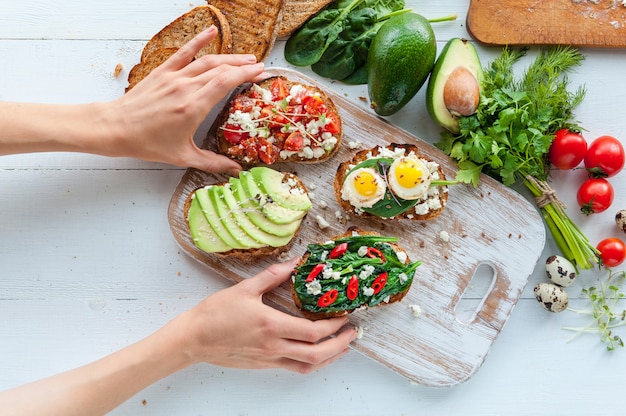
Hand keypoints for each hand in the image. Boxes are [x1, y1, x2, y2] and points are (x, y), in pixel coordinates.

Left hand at [109, 26, 268, 174]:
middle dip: (243, 65)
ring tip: (246, 57)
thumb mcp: (182, 156)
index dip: (245, 74)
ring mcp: (173, 77)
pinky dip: (199, 40)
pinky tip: (211, 31)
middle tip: (258, 67)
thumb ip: (212, 162)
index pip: (226, 82)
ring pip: (207, 60)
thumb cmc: (146, 143)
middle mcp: (185, 88)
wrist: (115, 128)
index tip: (260, 73)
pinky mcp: (162, 72)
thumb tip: (235, 170)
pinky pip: (184, 52)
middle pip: (221, 69)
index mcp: (193, 107)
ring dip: (229, 56)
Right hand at [172, 257, 357, 372]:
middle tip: (352, 333)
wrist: (193, 339)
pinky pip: (293, 368)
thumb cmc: (215, 314)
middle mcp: (273, 346)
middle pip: (317, 354)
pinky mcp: (263, 365)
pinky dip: (310, 363)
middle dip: (339, 345)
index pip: (313, 332)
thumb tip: (293, 262)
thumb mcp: (244, 288)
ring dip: (329, 358)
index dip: (334, 327)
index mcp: (271, 325)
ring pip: (307, 366)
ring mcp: (269, 359)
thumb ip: (272, 276)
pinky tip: (315, 355)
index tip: (344, 317)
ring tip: (342, 347)